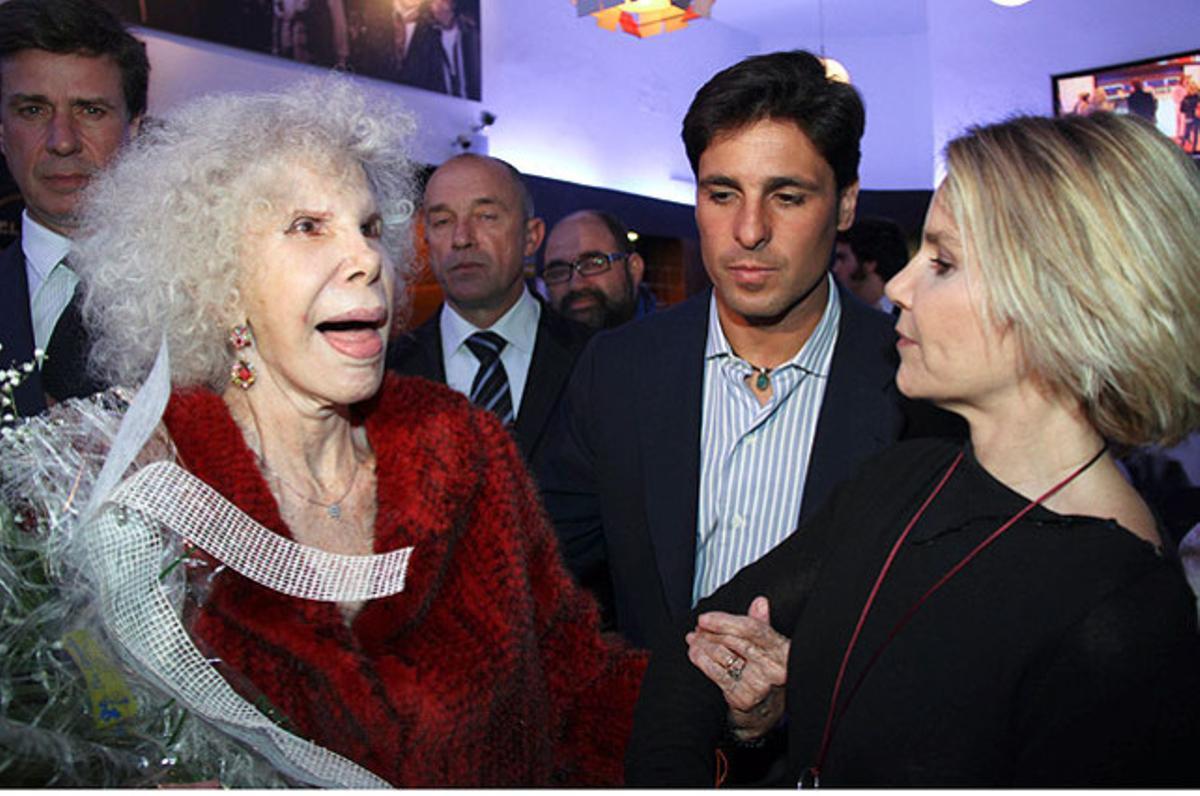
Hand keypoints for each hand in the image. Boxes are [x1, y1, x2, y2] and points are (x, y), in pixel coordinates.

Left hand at [686, 596, 789, 741]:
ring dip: (703, 644)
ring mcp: (758, 685)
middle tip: (698, 626)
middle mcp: (774, 669)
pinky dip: (702, 661)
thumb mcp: (769, 647)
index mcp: (782, 651)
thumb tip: (760, 602)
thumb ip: (762, 624)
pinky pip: (716, 674)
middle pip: (735, 641)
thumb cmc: (765, 672)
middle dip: (711, 631)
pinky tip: (694, 653)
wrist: (766, 711)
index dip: (726, 621)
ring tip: (693, 638)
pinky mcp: (743, 698)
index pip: (752, 629)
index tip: (705, 617)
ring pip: (723, 656)